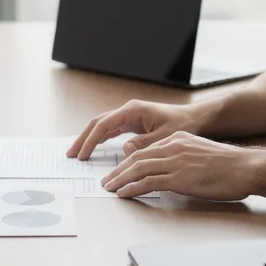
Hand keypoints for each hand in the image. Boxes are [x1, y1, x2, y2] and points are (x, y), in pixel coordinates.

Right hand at [67, 100, 207, 159]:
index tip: (82, 154)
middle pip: (98, 123)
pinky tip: (93, 148)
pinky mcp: (132, 122)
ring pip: (102, 126)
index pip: (104, 125)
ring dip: (89, 139)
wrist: (194, 118)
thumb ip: (144, 143)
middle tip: (71, 154)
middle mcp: (128, 111)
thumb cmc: (182, 124)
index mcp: (133, 111)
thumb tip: (125, 149)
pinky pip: (111, 130)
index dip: (90, 140)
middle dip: (83, 138)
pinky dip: (100, 139)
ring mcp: (129, 116)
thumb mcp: (164, 137)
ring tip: (78, 153)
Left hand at [101, 131, 260, 199]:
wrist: (247, 167)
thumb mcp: (201, 154)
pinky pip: (148, 182)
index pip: (146, 150)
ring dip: (120, 179)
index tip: (119, 171)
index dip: (129, 161)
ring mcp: (176, 162)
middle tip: (107, 181)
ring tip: (110, 188)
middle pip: (137, 158)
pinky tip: (124, 194)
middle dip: (118, 170)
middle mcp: (174, 147)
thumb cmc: (230, 165)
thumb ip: (183, 158)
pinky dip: (133, 188)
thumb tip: (171, 172)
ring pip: (138, 169)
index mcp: (178, 140)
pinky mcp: (179, 178)